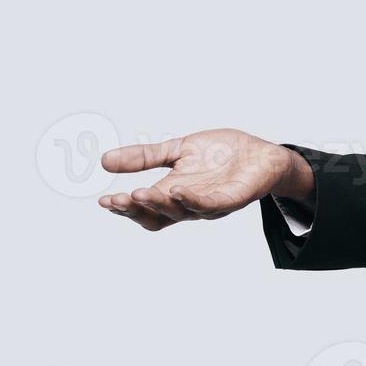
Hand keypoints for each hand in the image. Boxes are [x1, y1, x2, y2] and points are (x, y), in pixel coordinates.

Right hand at [97, 128, 313, 230]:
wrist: (261, 152)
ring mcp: (210, 204)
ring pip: (181, 212)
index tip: (104, 201)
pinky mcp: (233, 199)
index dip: (124, 208)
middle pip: (157, 216)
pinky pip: (211, 205)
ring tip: (140, 193)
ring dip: (160, 204)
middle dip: (136, 209)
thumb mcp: (177, 150)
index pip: (144, 209)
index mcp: (173, 193)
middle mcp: (188, 204)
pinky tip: (179, 190)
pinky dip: (194, 200)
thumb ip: (145, 157)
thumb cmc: (221, 153)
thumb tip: (104, 161)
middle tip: (117, 200)